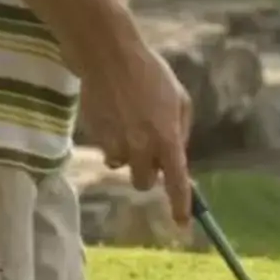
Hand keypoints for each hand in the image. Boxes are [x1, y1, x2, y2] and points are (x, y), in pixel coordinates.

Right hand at [77, 28, 192, 226]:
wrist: (108, 55)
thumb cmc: (150, 73)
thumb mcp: (179, 98)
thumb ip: (180, 130)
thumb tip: (176, 154)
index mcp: (168, 137)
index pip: (177, 182)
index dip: (180, 206)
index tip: (182, 224)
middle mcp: (142, 146)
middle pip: (144, 182)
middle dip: (147, 173)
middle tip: (149, 152)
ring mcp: (116, 143)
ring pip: (121, 167)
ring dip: (127, 155)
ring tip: (129, 124)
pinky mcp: (96, 137)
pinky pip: (106, 150)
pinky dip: (112, 141)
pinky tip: (114, 115)